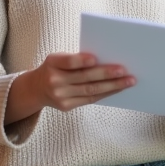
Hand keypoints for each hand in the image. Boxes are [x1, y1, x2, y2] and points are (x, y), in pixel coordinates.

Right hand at [6, 52, 132, 122]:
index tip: (96, 58)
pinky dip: (105, 93)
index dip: (81, 60)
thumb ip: (75, 59)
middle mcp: (54, 81)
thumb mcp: (58, 59)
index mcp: (52, 63)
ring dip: (112, 86)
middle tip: (124, 70)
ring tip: (128, 81)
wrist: (36, 88)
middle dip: (106, 74)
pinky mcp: (66, 106)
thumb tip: (105, 60)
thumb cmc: (54, 68)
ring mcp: (60, 96)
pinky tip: (118, 89)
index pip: (68, 62)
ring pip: (90, 90)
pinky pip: (89, 99)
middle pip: (84, 77)